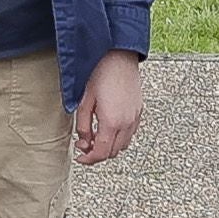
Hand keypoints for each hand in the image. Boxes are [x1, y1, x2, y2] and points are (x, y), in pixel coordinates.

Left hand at [73, 49, 143, 165]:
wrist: (120, 58)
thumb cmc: (101, 75)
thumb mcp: (85, 101)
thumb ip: (83, 125)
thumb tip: (83, 140)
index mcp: (111, 122)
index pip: (101, 152)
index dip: (89, 159)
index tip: (79, 157)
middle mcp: (126, 124)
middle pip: (112, 152)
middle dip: (97, 154)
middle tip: (84, 145)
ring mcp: (135, 119)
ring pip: (123, 145)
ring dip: (108, 147)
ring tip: (95, 136)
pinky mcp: (139, 112)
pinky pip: (130, 134)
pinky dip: (118, 138)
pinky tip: (107, 128)